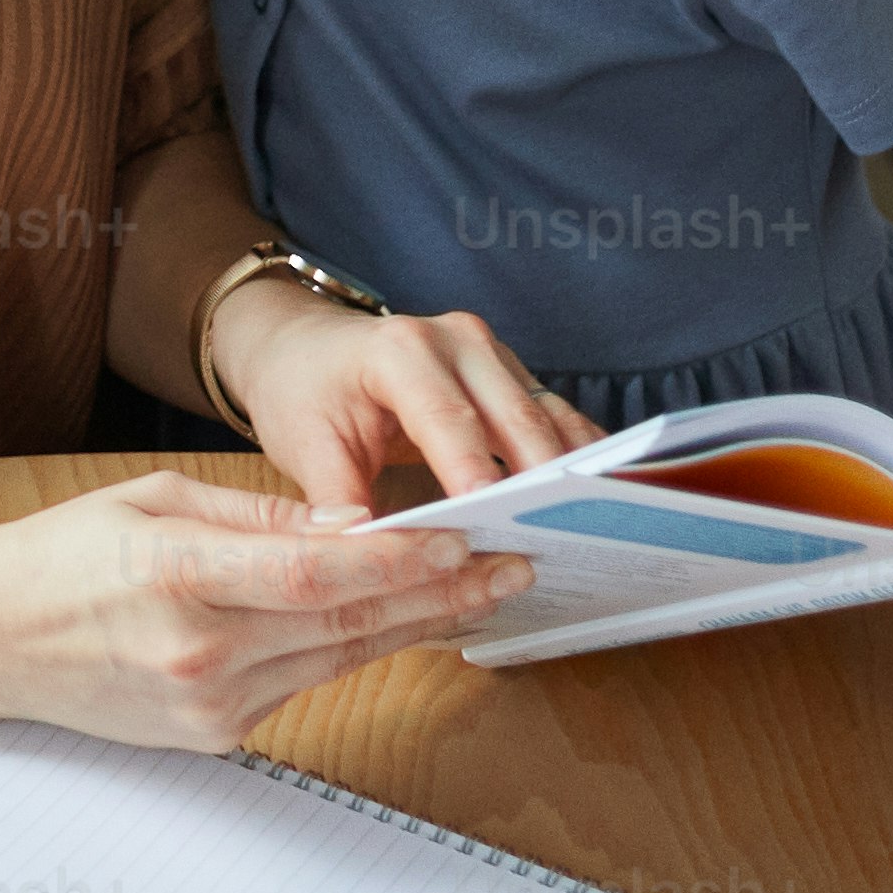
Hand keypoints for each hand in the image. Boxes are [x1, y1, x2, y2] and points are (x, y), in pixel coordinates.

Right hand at [0, 472, 533, 752]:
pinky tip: (401, 624)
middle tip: (511, 568)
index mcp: (175, 574)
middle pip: (347, 622)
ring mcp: (209, 704)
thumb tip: (353, 523)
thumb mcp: (152, 499)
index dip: (399, 560)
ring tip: (480, 594)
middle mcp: (199, 650)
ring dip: (415, 626)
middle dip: (439, 594)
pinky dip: (354, 650)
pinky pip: (302, 682)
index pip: (315, 573)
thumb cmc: (60, 555)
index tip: (464, 539)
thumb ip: (259, 516)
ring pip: (339, 659)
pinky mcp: (215, 735)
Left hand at [211, 281, 591, 514]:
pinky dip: (573, 464)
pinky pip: (555, 421)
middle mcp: (457, 340)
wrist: (303, 348)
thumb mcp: (303, 446)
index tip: (498, 527)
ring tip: (590, 539)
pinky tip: (592, 510)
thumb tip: (362, 552)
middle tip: (561, 548)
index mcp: (400, 350)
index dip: (475, 474)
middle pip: (515, 420)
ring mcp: (492, 354)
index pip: (448, 420)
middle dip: (541, 486)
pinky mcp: (511, 376)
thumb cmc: (301, 393)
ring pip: (548, 421)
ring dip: (569, 479)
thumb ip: (337, 500)